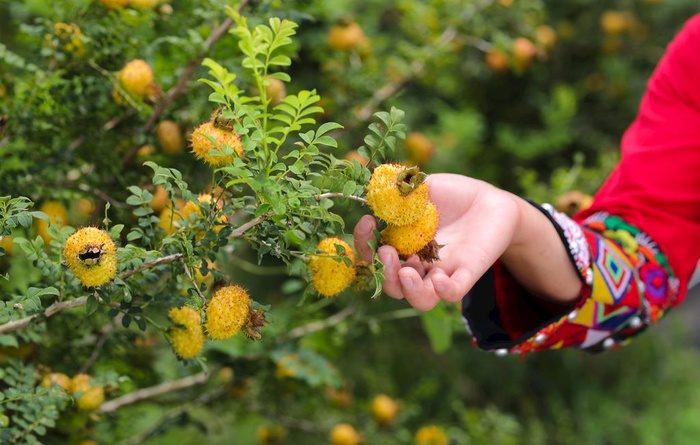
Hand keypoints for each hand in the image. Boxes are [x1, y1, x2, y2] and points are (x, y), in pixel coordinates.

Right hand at [354, 173, 520, 310]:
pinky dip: (444, 291)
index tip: (367, 222)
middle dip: (383, 272)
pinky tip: (439, 279)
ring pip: (420, 298)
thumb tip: (376, 193)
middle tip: (385, 251)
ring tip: (406, 271)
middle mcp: (418, 264)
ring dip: (407, 289)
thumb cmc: (453, 194)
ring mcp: (442, 271)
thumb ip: (401, 191)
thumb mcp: (423, 187)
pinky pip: (453, 293)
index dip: (364, 244)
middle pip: (393, 285)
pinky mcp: (467, 273)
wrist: (490, 200)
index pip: (374, 256)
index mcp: (401, 245)